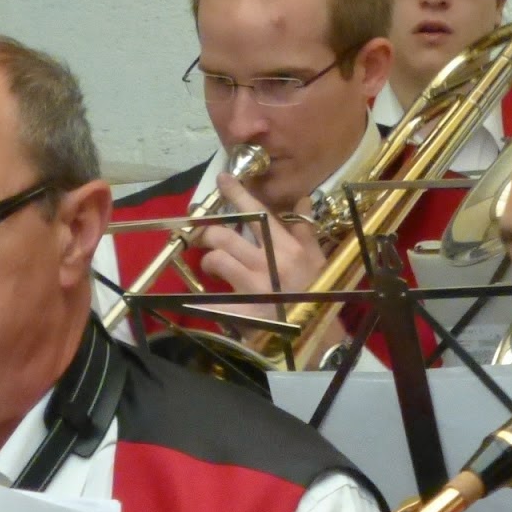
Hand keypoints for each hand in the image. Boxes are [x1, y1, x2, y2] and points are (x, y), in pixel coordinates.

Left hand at [191, 171, 327, 304]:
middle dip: (208, 233)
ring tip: (211, 266)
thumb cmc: (319, 293)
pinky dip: (201, 303)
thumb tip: (303, 199)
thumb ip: (305, 229)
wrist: (320, 332)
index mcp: (287, 247)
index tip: (222, 179)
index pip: (258, 212)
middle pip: (226, 235)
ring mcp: (255, 286)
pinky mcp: (246, 311)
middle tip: (203, 237)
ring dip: (209, 260)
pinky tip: (191, 302)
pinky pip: (216, 304)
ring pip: (218, 259)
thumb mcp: (317, 259)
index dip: (237, 194)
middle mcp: (269, 262)